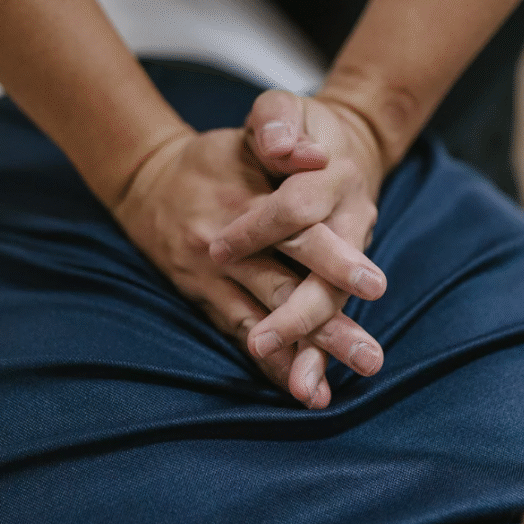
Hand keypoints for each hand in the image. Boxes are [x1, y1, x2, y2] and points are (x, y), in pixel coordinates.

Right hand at [110, 127, 385, 407]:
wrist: (148, 179)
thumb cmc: (218, 156)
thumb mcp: (249, 131)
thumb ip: (279, 134)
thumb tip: (312, 155)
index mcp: (250, 200)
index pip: (295, 230)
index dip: (335, 258)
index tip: (374, 286)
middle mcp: (229, 246)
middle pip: (282, 288)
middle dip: (326, 327)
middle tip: (369, 357)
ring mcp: (212, 276)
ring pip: (259, 320)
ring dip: (299, 356)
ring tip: (324, 392)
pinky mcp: (203, 297)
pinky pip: (237, 332)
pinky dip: (269, 363)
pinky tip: (295, 389)